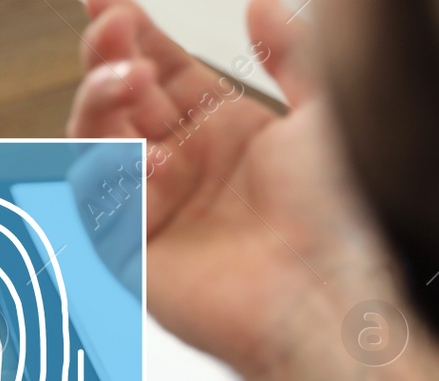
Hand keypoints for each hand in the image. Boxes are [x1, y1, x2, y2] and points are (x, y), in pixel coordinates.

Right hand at [67, 0, 394, 380]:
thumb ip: (292, 53)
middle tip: (111, 24)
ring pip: (95, 139)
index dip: (132, 30)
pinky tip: (148, 155)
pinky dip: (108, 169)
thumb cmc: (343, 217)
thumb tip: (259, 6)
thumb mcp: (329, 110)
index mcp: (225, 133)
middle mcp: (185, 167)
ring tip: (127, 77)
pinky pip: (95, 200)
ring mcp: (154, 207)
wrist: (332, 294)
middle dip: (107, 54)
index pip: (162, 69)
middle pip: (120, 97)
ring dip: (99, 98)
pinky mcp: (131, 250)